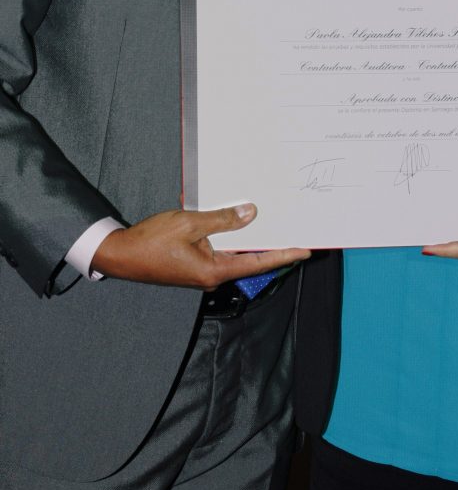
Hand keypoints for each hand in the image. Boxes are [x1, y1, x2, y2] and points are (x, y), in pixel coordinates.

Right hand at [92, 204, 309, 290]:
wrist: (121, 255)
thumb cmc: (150, 241)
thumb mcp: (189, 223)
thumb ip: (222, 219)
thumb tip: (250, 214)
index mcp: (214, 270)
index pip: (258, 262)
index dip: (284, 255)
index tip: (305, 250)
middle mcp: (213, 275)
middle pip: (251, 260)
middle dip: (274, 247)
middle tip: (296, 233)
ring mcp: (204, 272)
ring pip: (237, 256)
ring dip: (254, 242)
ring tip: (276, 226)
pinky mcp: (195, 266)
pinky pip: (222, 252)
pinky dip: (235, 240)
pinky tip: (242, 225)